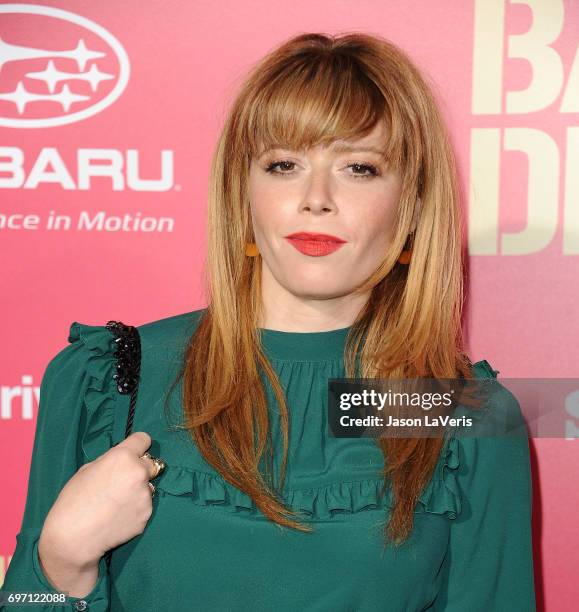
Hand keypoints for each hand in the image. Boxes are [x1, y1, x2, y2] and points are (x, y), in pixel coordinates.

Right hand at [39, 431, 158, 567]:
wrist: (73, 538)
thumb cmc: (73, 500)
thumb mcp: (87, 469)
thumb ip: (110, 460)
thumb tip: (122, 459)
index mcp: (124, 457)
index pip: (143, 439)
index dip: (137, 446)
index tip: (133, 452)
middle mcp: (139, 473)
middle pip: (151, 463)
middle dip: (140, 469)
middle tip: (122, 482)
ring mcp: (145, 495)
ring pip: (148, 487)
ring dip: (138, 491)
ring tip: (116, 504)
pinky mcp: (147, 515)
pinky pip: (144, 506)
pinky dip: (135, 509)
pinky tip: (118, 517)